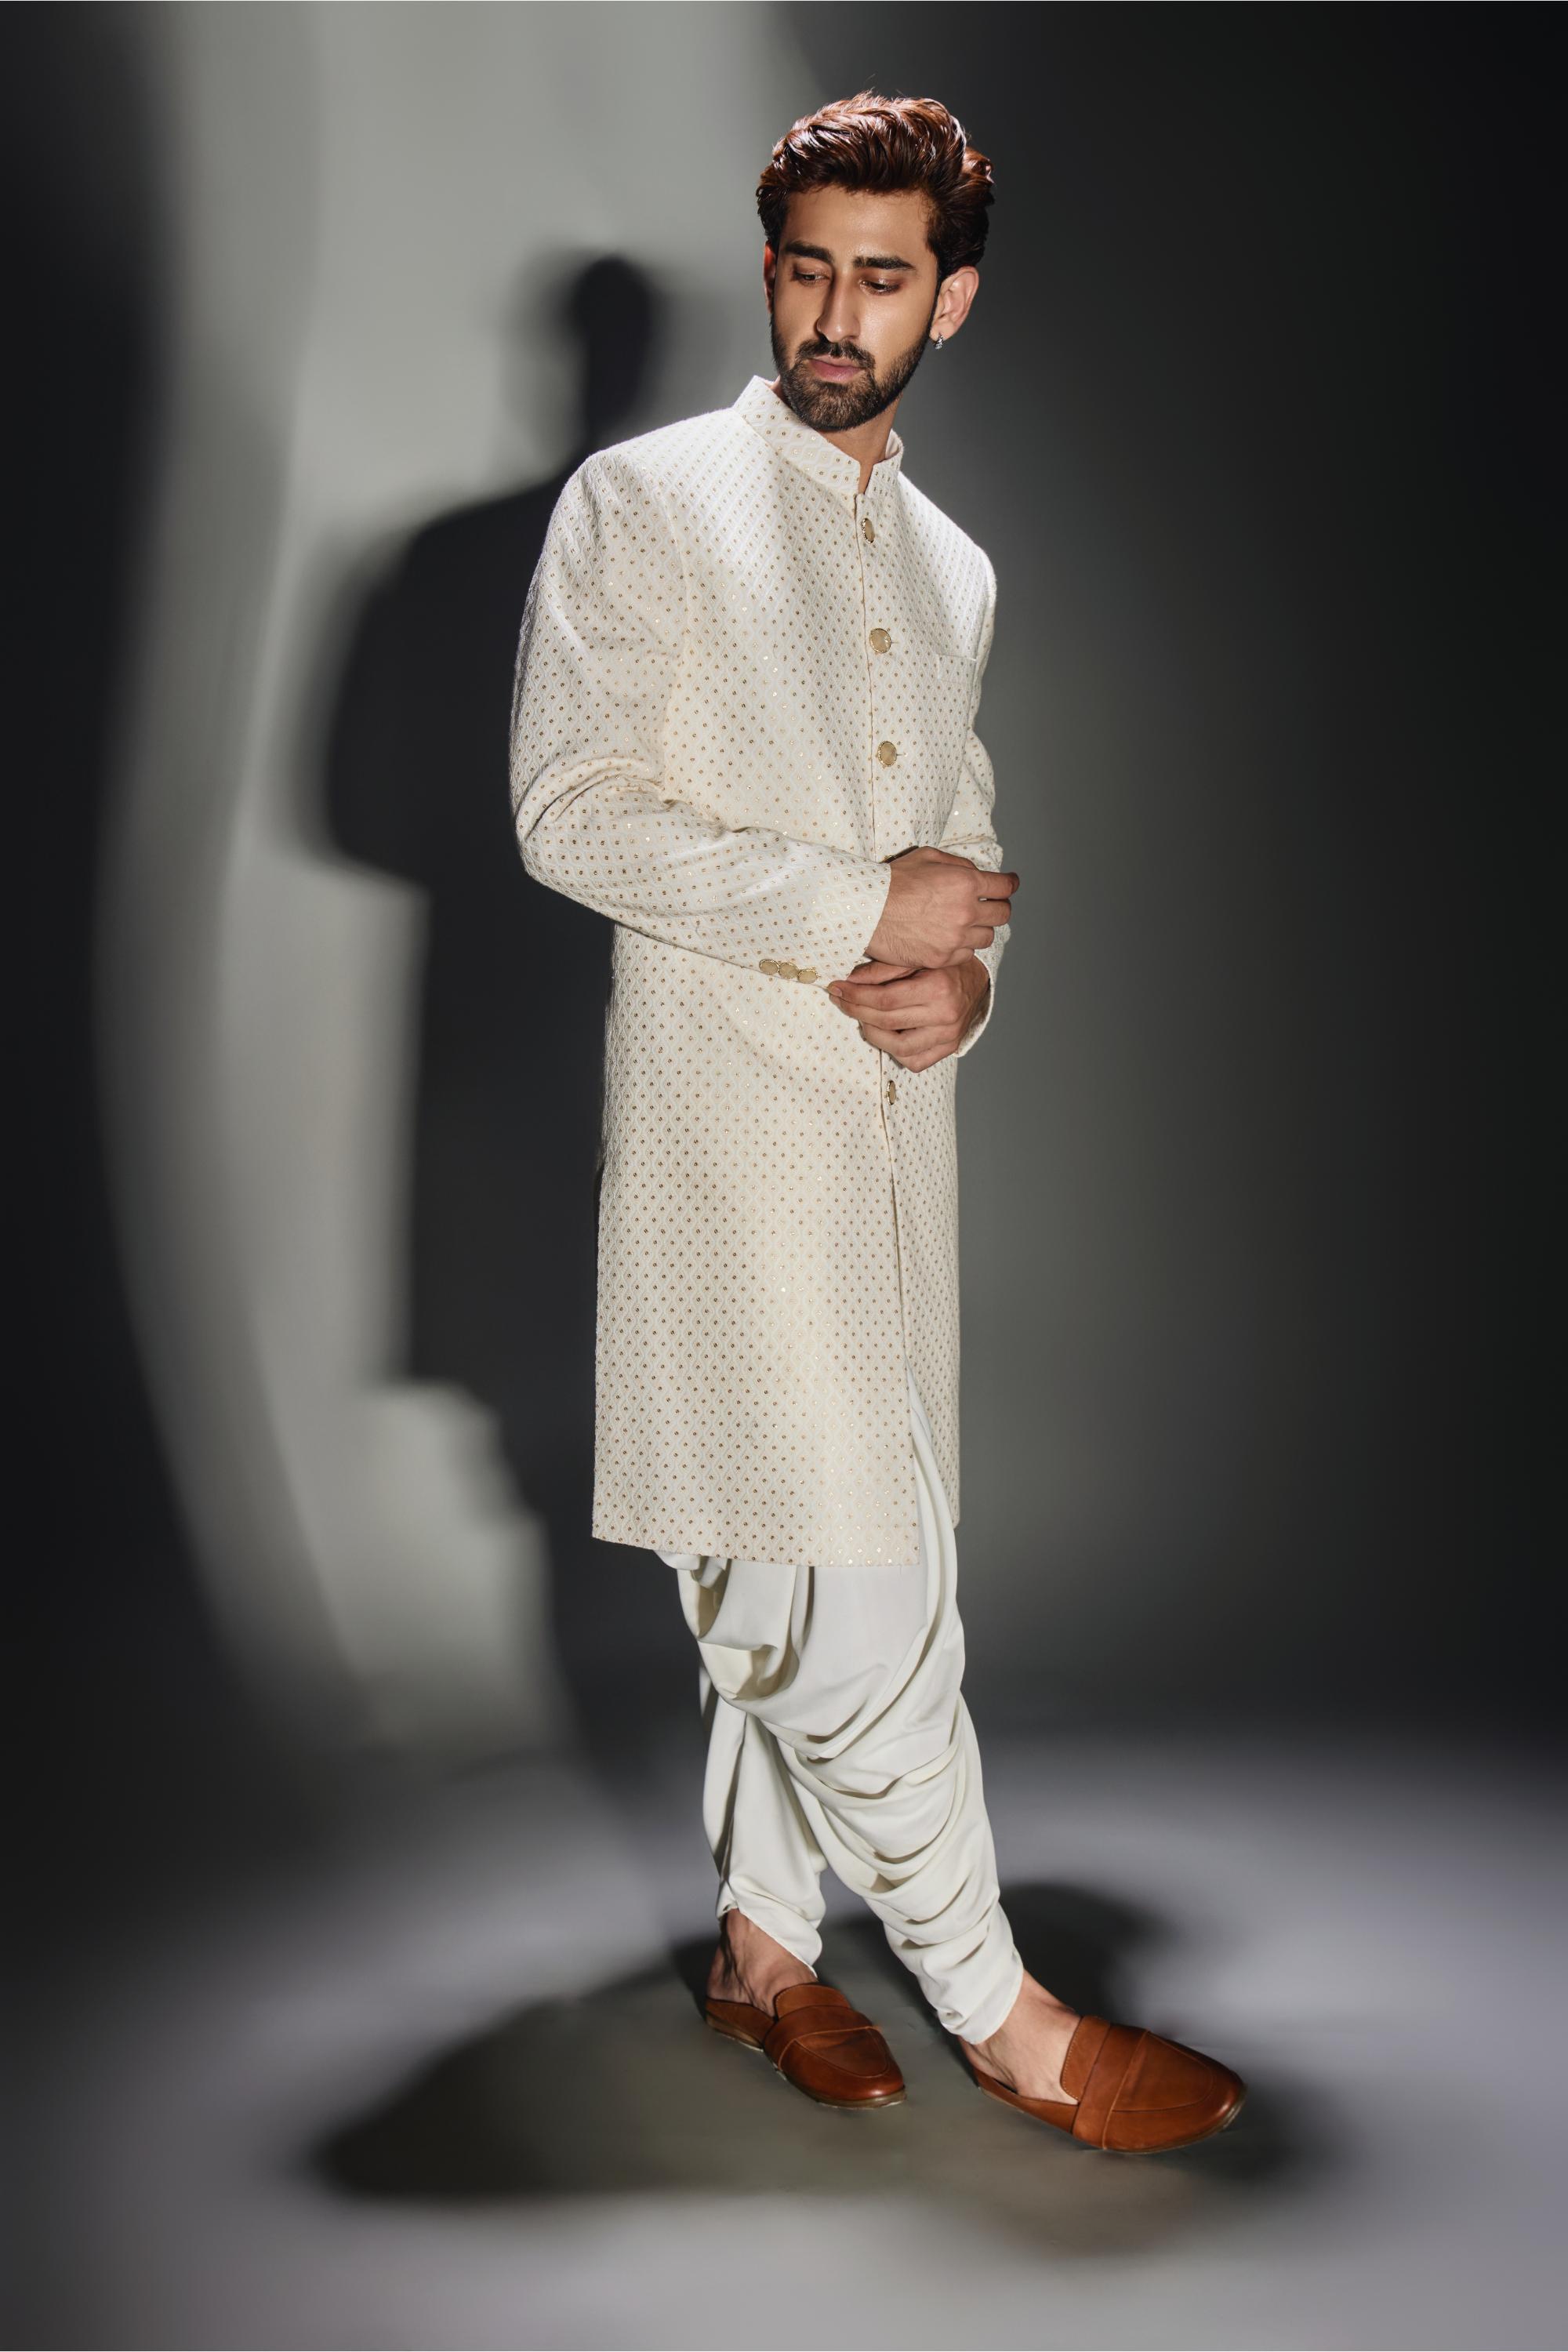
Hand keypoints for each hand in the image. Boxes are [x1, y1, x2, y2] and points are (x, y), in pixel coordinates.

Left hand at [827, 956, 991, 1071]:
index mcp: (938, 987)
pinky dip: (895, 1051)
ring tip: (863, 1018)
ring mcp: (948, 1036)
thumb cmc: (944, 967)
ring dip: (873, 1034)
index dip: (856, 996)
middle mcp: (945, 1015)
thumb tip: (850, 980)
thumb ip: (884, 969)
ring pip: (898, 1047)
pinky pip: (913, 1061)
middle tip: (842, 1000)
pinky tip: (887, 1033)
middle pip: (887, 1022)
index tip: (838, 989)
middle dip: (857, 1010)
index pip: (885, 999)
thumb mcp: (917, 958)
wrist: (976, 982)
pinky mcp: (948, 1049)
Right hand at [866, 845, 1017, 969]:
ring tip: (964, 924)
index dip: (1009, 884)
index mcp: (967, 883)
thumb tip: (978, 874)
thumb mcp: (929, 857)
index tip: (1009, 885)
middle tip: (989, 907)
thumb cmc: (894, 880)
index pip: (1005, 887)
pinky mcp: (942, 958)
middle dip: (998, 908)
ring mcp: (955, 938)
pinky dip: (961, 947)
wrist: (866, 909)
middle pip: (1003, 915)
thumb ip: (959, 865)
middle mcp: (966, 912)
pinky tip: (948, 939)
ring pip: (986, 938)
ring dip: (979, 930)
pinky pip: (966, 955)